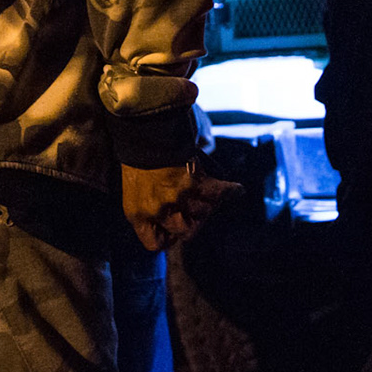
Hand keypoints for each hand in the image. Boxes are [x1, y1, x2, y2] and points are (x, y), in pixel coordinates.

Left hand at [121, 158, 243, 251]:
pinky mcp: (195, 182)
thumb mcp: (134, 189)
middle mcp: (158, 210)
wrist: (143, 127)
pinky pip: (219, 193)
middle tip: (195, 208)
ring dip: (209, 202)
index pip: (156, 244)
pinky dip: (230, 190)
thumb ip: (149, 209)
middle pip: (187, 232)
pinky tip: (236, 189)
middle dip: (194, 221)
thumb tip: (171, 224)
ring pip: (204, 212)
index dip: (168, 237)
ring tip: (208, 191)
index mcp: (138, 214)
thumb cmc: (137, 156)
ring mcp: (177, 198)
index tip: (173, 229)